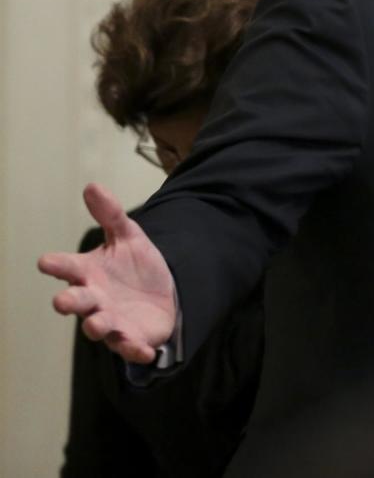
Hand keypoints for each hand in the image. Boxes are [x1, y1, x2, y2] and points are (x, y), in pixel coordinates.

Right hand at [38, 183, 175, 363]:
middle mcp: (94, 299)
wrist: (165, 292)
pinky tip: (144, 350)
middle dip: (69, 302)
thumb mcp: (128, 237)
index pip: (67, 267)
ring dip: (96, 326)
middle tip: (63, 301)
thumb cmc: (136, 267)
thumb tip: (92, 185)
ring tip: (97, 323)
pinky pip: (130, 347)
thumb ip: (110, 215)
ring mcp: (111, 320)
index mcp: (88, 273)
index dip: (56, 265)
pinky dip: (135, 349)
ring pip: (97, 327)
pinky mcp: (132, 337)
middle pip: (76, 302)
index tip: (46, 262)